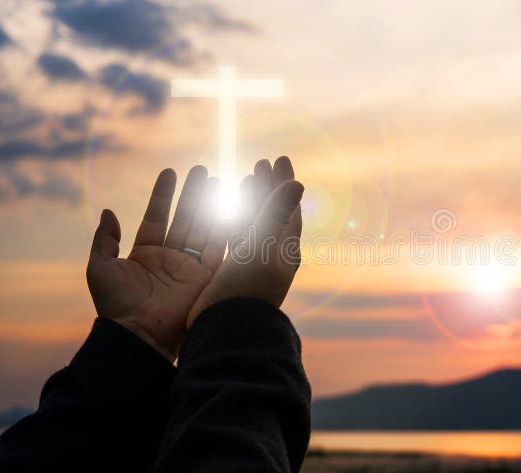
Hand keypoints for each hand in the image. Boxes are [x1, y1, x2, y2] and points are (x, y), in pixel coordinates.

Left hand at [87, 166, 226, 360]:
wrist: (140, 334)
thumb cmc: (116, 305)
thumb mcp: (101, 267)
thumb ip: (105, 239)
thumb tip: (107, 211)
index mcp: (146, 254)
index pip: (157, 216)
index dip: (163, 194)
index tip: (170, 172)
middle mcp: (171, 258)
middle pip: (185, 218)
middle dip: (193, 194)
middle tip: (202, 170)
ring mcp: (190, 267)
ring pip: (203, 228)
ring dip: (211, 205)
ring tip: (217, 180)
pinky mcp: (207, 278)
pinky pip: (218, 248)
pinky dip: (225, 227)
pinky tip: (231, 207)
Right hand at [188, 157, 303, 326]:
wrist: (228, 327)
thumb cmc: (248, 287)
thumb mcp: (263, 247)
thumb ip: (276, 213)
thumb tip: (297, 182)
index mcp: (286, 249)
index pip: (288, 207)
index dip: (283, 182)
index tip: (279, 158)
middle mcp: (273, 255)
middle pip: (273, 211)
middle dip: (268, 186)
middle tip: (261, 162)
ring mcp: (254, 263)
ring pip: (254, 223)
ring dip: (251, 200)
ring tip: (245, 179)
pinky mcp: (233, 271)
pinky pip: (236, 237)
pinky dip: (232, 218)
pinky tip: (223, 209)